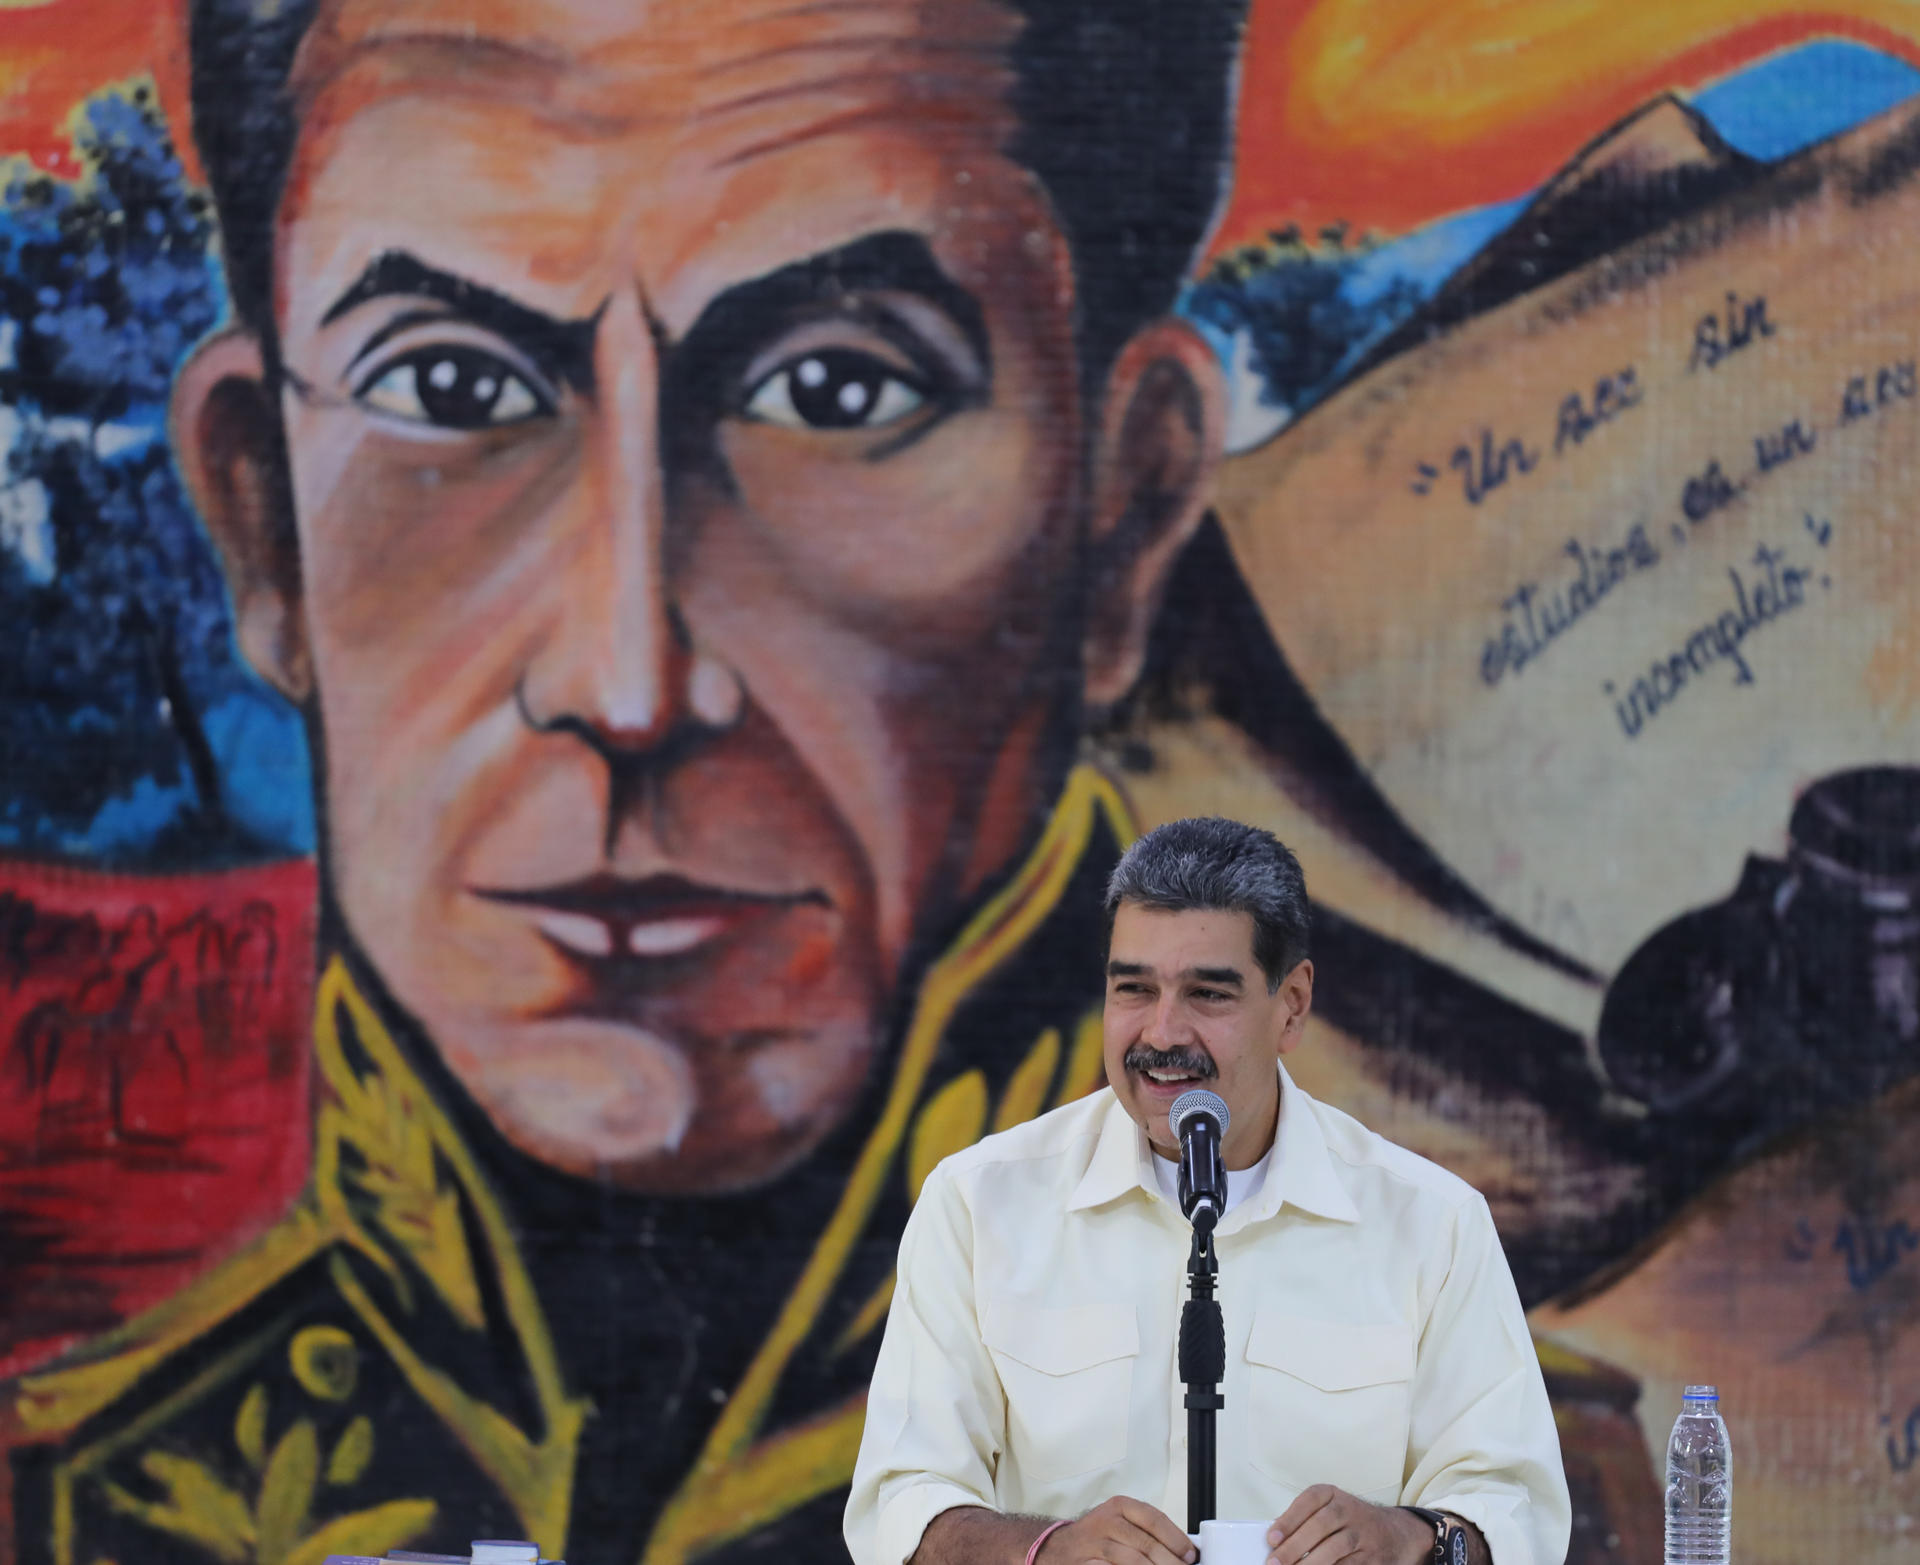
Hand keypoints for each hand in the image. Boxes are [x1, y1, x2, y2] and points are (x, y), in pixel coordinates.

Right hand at [1039, 1496, 1197, 1564]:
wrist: (1058, 1548)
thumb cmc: (1098, 1537)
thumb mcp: (1121, 1523)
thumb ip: (1147, 1531)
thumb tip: (1184, 1549)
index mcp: (1119, 1506)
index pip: (1154, 1519)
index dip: (1176, 1539)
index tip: (1190, 1555)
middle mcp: (1106, 1521)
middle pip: (1146, 1544)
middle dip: (1169, 1562)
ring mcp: (1094, 1544)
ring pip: (1132, 1561)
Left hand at [1265, 1487, 1431, 1564]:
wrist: (1395, 1532)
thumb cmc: (1349, 1521)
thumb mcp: (1329, 1508)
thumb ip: (1304, 1520)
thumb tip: (1275, 1541)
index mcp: (1333, 1494)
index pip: (1310, 1500)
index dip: (1289, 1519)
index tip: (1271, 1538)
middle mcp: (1350, 1510)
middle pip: (1321, 1525)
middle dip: (1295, 1546)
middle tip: (1275, 1562)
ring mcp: (1364, 1533)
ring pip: (1335, 1548)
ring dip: (1311, 1563)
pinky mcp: (1374, 1557)